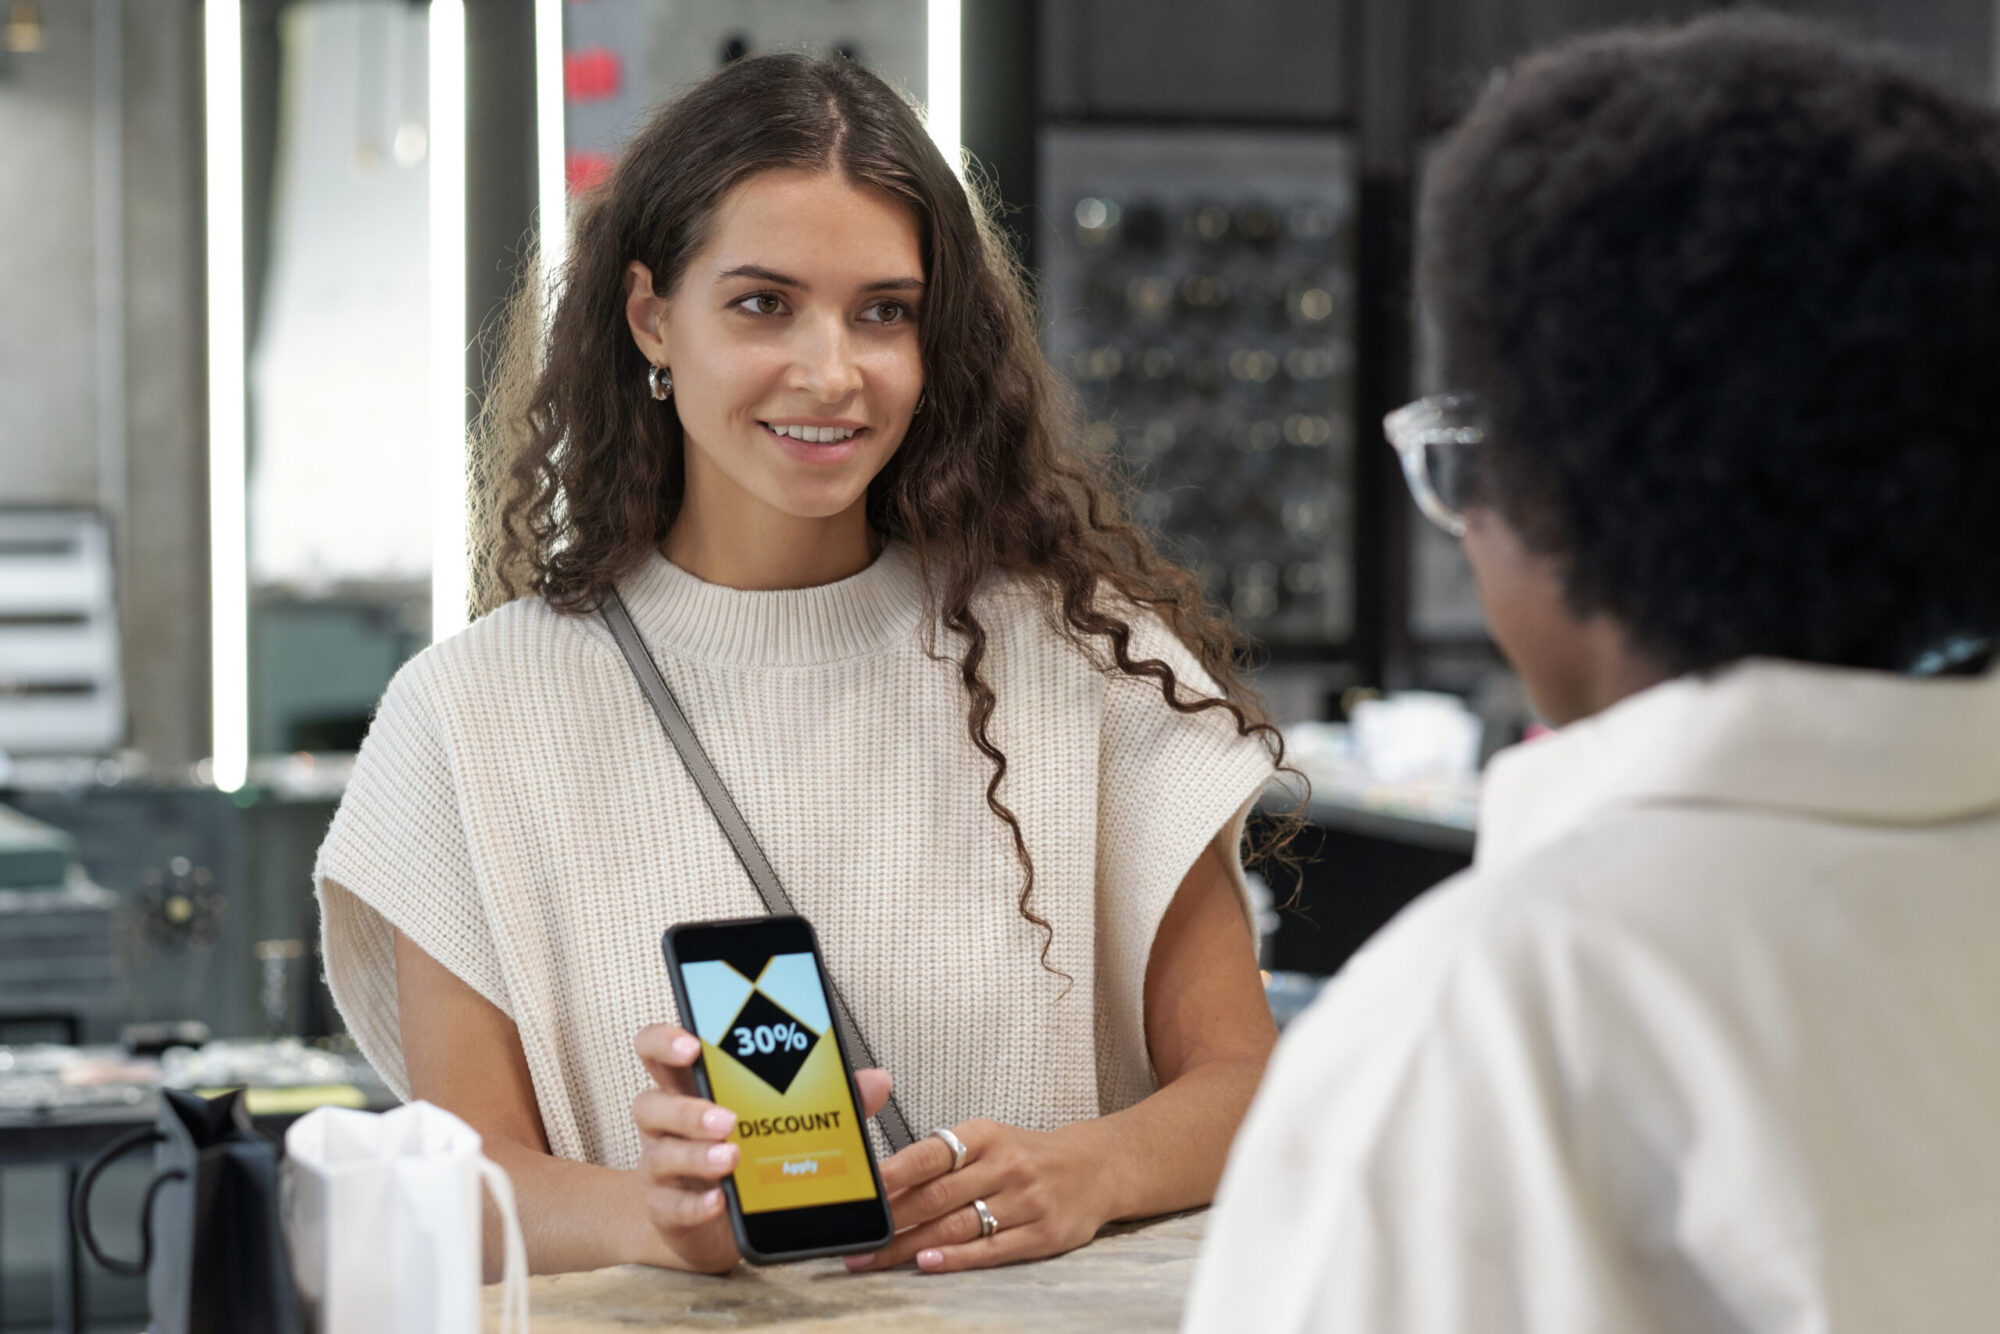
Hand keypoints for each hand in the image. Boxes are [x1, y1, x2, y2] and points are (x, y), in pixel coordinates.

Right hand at [630, 1023, 891, 1272]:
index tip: (695, 1041)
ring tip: (733, 1156)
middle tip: (728, 1116)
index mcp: (693, 1086)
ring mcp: (661, 1166)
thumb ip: (826, 1098)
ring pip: (659, 1153)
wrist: (709, 1219)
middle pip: (648, 1102)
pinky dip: (696, 1202)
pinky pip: (671, 1205)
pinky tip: (720, 1200)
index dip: (666, 1041)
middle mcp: (668, 1122)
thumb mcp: (780, 1119)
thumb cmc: (744, 1152)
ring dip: (697, 1153)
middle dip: (686, 1106)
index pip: (659, 1050)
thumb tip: (876, 1080)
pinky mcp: (666, 1209)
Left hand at [844, 1119, 1112, 1273]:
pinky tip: (927, 1263)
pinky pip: (993, 1249)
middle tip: (856, 1239)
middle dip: (891, 1221)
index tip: (860, 1191)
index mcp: (985, 1136)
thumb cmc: (1025, 1156)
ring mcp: (1026, 1201)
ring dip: (911, 1245)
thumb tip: (883, 1185)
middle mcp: (1006, 1165)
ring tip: (876, 1259)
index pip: (931, 1154)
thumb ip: (942, 1160)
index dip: (893, 1174)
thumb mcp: (988, 1141)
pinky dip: (957, 1258)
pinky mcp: (1043, 1234)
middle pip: (938, 1196)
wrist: (1096, 1167)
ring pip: (958, 1225)